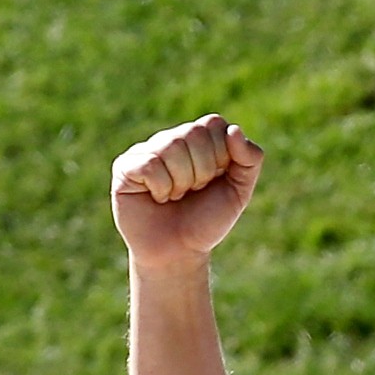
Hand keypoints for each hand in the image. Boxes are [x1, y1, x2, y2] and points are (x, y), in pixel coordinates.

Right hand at [110, 115, 264, 269]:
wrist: (179, 251)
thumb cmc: (207, 219)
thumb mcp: (240, 190)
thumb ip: (249, 159)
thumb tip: (234, 129)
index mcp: (199, 139)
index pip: (214, 124)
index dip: (221, 156)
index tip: (215, 179)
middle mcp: (171, 139)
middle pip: (194, 133)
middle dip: (203, 171)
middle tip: (194, 190)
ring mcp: (146, 151)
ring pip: (171, 147)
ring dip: (182, 182)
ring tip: (175, 195)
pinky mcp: (125, 166)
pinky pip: (150, 164)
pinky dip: (162, 188)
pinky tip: (157, 198)